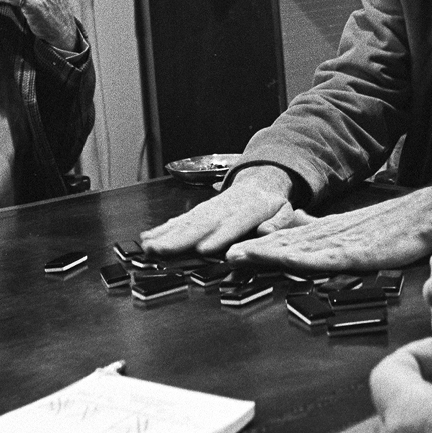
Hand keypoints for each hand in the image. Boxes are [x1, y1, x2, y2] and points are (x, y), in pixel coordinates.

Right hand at [139, 165, 294, 256]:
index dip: (218, 237)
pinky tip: (147, 238)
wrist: (258, 181)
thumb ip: (278, 222)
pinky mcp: (197, 212)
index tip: (204, 249)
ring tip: (149, 247)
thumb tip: (266, 231)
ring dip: (165, 236)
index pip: (232, 224)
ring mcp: (207, 210)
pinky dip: (161, 229)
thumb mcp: (285, 210)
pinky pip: (178, 221)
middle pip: (200, 225)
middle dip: (180, 239)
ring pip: (184, 223)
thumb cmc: (270, 202)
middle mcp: (223, 209)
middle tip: (163, 251)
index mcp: (247, 210)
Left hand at [228, 180, 431, 270]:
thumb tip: (291, 228)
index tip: (228, 252)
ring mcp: (350, 242)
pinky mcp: (369, 251)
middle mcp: (335, 235)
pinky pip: (335, 257)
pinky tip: (291, 261)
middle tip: (223, 255)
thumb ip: (322, 232)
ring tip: (243, 256)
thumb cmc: (398, 224)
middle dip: (255, 250)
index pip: (287, 240)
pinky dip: (312, 259)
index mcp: (330, 232)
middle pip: (288, 244)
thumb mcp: (355, 230)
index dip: (258, 246)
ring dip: (272, 253)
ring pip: (304, 249)